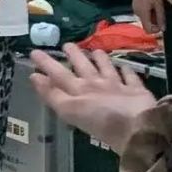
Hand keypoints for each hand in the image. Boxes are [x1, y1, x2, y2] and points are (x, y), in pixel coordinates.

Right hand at [28, 43, 160, 151]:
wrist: (137, 127)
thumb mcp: (71, 112)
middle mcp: (97, 84)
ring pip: (107, 67)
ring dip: (100, 58)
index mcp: (80, 91)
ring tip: (95, 50)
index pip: (59, 75)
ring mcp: (118, 86)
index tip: (35, 52)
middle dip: (73, 55)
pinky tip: (126, 68)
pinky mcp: (136, 91)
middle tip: (66, 44)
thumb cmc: (101, 125)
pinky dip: (127, 71)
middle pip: (83, 66)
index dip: (46, 64)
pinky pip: (130, 77)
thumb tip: (35, 77)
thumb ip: (53, 95)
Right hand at [132, 0, 165, 36]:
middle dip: (155, 21)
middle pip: (146, 24)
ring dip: (153, 15)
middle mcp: (136, 11)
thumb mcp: (158, 2)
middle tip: (163, 10)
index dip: (156, 30)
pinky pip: (144, 11)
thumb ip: (160, 16)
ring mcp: (135, 6)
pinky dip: (150, 10)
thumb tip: (163, 29)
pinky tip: (155, 1)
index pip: (148, 30)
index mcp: (141, 12)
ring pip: (145, 17)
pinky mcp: (136, 2)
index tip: (164, 24)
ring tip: (159, 3)